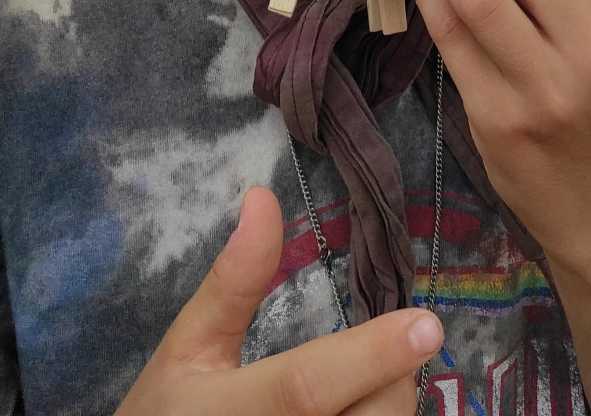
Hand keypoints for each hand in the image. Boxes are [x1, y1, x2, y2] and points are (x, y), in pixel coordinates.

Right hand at [116, 186, 441, 415]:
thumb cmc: (165, 415)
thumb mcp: (187, 348)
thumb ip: (233, 281)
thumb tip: (265, 197)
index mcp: (230, 411)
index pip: (307, 386)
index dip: (369, 356)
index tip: (425, 324)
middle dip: (393, 378)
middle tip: (396, 345)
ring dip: (388, 409)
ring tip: (370, 384)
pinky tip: (358, 409)